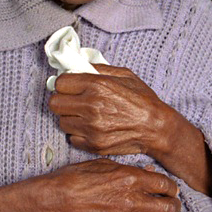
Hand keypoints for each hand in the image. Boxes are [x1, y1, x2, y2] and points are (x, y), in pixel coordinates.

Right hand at [46, 158, 181, 211]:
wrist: (56, 201)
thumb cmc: (76, 178)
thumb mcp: (103, 164)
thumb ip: (130, 169)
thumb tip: (150, 173)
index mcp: (130, 178)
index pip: (165, 185)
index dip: (172, 188)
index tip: (171, 189)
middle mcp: (133, 201)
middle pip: (168, 207)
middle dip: (175, 206)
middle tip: (174, 205)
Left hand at [49, 64, 175, 157]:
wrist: (156, 128)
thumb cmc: (143, 100)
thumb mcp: (124, 75)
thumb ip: (98, 69)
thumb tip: (78, 66)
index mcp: (97, 85)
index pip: (60, 83)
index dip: (64, 84)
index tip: (70, 86)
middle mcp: (91, 106)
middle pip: (54, 103)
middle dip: (62, 100)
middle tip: (72, 101)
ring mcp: (91, 128)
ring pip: (61, 121)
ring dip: (70, 118)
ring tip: (84, 115)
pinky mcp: (93, 144)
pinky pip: (71, 138)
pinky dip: (78, 134)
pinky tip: (90, 128)